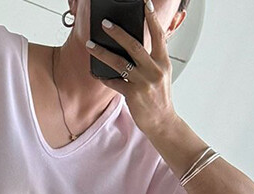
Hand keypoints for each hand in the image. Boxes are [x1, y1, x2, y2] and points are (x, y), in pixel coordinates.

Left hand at [87, 2, 176, 134]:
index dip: (151, 17)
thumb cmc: (159, 97)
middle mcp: (154, 69)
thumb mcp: (161, 74)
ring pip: (119, 62)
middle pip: (134, 45)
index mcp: (163, 61)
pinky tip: (94, 71)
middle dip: (118, 33)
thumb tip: (133, 46)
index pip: (158, 34)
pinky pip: (113, 82)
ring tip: (90, 45)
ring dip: (102, 52)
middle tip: (104, 23)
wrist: (162, 122)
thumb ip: (151, 60)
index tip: (145, 3)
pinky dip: (102, 76)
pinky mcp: (133, 95)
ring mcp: (143, 82)